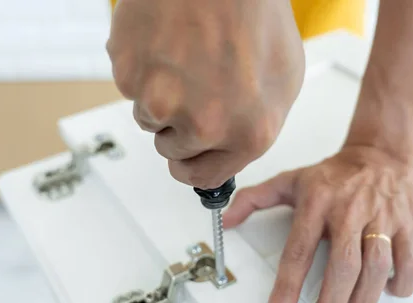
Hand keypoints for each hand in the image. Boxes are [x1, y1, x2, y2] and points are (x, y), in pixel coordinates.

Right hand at [107, 0, 304, 188]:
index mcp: (249, 133)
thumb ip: (253, 124)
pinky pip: (131, 86)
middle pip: (172, 149)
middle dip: (179, 125)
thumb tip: (229, 148)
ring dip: (161, 93)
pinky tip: (168, 42)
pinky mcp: (130, 74)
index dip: (192, 165)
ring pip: (149, 117)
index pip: (204, 176)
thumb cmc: (254, 11)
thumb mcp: (282, 78)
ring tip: (186, 54)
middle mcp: (204, 126)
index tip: (185, 160)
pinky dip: (144, 68)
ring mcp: (162, 101)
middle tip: (193, 85)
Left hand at [223, 145, 412, 302]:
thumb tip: (226, 220)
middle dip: (330, 302)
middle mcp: (349, 212)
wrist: (380, 152)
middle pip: (342, 266)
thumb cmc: (334, 174)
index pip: (298, 252)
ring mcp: (382, 218)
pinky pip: (410, 262)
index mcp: (316, 203)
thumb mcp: (290, 181)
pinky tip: (387, 291)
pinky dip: (401, 284)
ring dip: (364, 298)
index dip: (287, 288)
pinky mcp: (408, 224)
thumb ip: (254, 200)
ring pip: (377, 267)